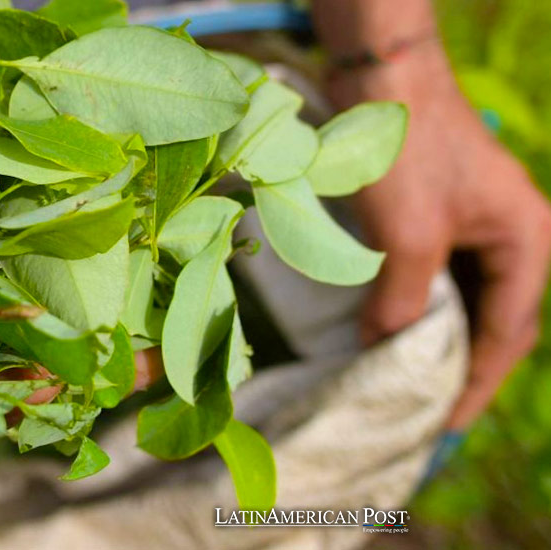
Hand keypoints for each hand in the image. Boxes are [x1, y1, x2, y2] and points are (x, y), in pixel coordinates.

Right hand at [0, 0, 164, 472]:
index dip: (16, 394)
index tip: (76, 404)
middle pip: (20, 316)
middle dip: (82, 339)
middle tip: (144, 358)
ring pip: (45, 248)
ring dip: (104, 269)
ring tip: (164, 285)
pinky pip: (38, 168)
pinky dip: (83, 182)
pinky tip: (135, 199)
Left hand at [326, 42, 550, 428]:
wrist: (381, 75)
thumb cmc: (405, 152)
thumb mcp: (408, 236)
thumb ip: (401, 301)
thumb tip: (381, 349)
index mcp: (525, 241)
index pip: (507, 333)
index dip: (475, 382)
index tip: (441, 425)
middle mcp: (509, 235)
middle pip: (489, 320)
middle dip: (456, 365)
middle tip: (421, 412)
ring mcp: (473, 222)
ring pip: (457, 298)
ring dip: (431, 337)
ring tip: (403, 383)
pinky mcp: (437, 213)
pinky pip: (432, 274)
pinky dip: (411, 304)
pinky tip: (386, 329)